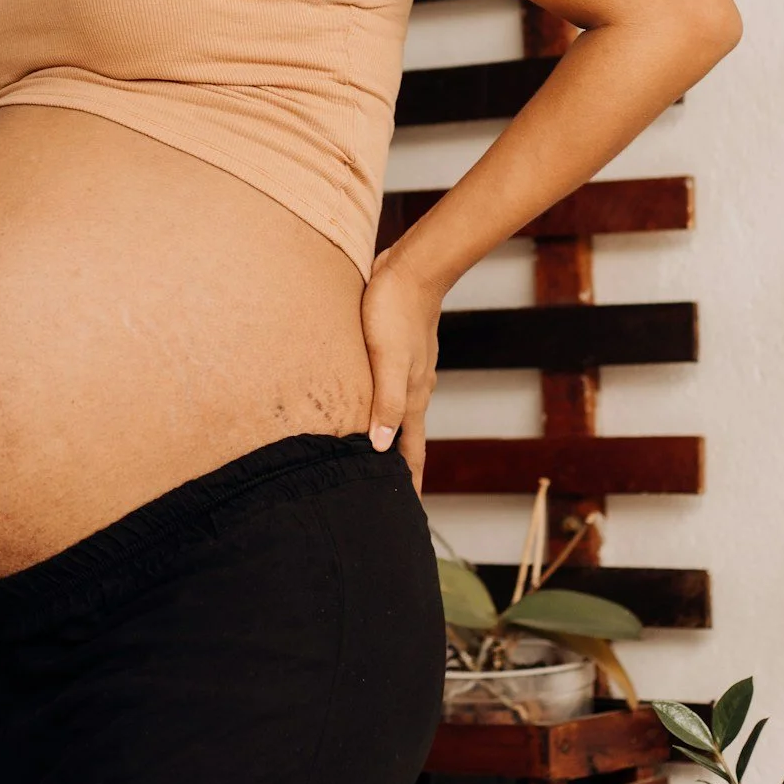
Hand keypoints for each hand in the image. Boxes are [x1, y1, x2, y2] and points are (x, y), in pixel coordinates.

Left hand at [360, 251, 439, 490]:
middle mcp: (413, 389)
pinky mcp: (396, 354)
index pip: (411, 452)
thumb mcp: (388, 361)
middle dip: (400, 469)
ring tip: (377, 460)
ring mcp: (407, 372)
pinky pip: (389, 393)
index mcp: (413, 398)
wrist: (411, 270)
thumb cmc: (395, 312)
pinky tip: (369, 408)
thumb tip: (381, 447)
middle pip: (407, 440)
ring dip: (390, 441)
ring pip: (398, 416)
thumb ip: (386, 403)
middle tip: (388, 497)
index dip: (408, 482)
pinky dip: (382, 412)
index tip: (406, 514)